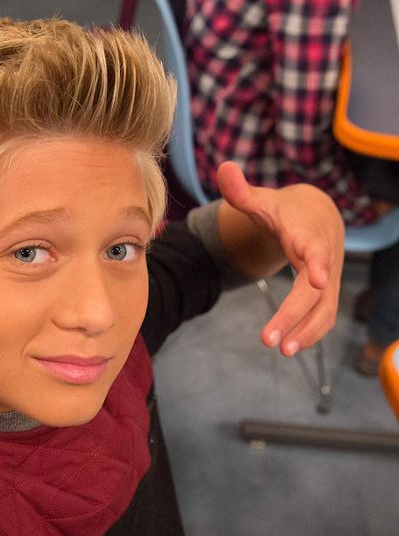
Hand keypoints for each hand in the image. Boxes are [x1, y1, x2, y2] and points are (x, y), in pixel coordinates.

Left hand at [217, 161, 343, 355]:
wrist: (316, 216)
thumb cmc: (284, 212)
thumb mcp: (262, 201)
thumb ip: (241, 192)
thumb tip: (223, 168)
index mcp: (307, 234)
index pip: (315, 248)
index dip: (317, 262)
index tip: (316, 279)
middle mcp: (323, 258)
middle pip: (314, 290)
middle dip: (294, 314)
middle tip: (269, 340)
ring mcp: (328, 277)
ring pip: (324, 308)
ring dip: (306, 331)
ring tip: (282, 352)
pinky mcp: (326, 292)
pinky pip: (324, 316)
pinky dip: (310, 332)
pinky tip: (290, 347)